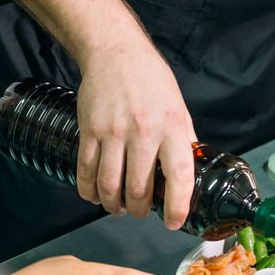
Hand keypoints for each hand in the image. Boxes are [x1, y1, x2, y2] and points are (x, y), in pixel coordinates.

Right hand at [75, 42, 196, 229]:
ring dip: (113, 205)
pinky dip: (89, 191)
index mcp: (171, 128)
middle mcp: (143, 132)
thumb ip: (183, 141)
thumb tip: (188, 173)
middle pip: (138, 189)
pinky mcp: (90, 130)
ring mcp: (113, 132)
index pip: (178, 176)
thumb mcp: (178, 108)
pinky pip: (86, 170)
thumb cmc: (151, 80)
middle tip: (140, 212)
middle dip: (139, 210)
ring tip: (117, 208)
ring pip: (109, 185)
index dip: (177, 206)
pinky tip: (94, 196)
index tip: (174, 222)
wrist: (116, 53)